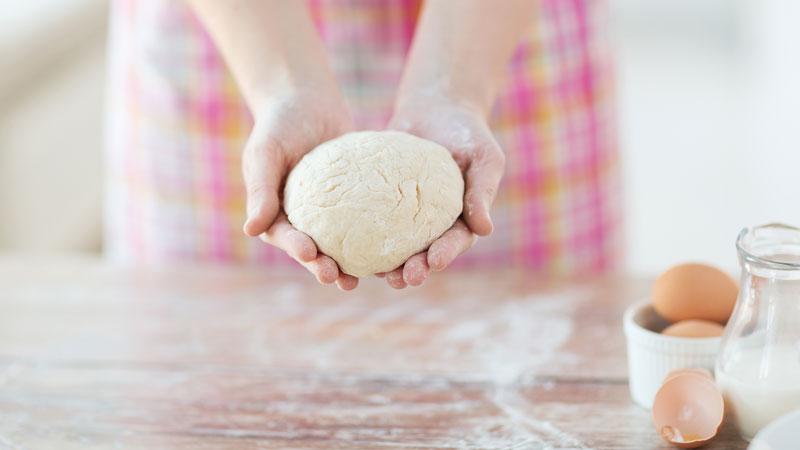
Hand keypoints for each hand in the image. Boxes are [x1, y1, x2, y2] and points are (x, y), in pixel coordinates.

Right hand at [242, 88, 359, 290]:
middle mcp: (301, 219)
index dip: (297, 250)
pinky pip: (366, 220)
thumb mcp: (265, 152)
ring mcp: (329, 213)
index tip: (310, 254)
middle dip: (326, 267)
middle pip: (314, 250)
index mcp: (275, 214)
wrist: (306, 101)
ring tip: (372, 278)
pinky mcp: (354, 202)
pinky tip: (397, 247)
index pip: (285, 237)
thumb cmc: (279, 124)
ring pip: (342, 243)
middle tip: (341, 280)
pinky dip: (378, 235)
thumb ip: (260, 189)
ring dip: (354, 263)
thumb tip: (250, 231)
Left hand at [378, 96, 504, 288]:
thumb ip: (482, 191)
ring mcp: (404, 215)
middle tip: (402, 279)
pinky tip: (345, 244)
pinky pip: (369, 220)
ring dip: (385, 263)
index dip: (445, 254)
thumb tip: (485, 230)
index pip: (454, 242)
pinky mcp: (380, 202)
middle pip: (422, 253)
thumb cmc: (469, 132)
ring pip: (393, 245)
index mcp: (461, 220)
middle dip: (412, 269)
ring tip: (372, 275)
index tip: (434, 262)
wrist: (437, 107)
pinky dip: (359, 233)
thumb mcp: (484, 157)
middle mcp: (431, 224)